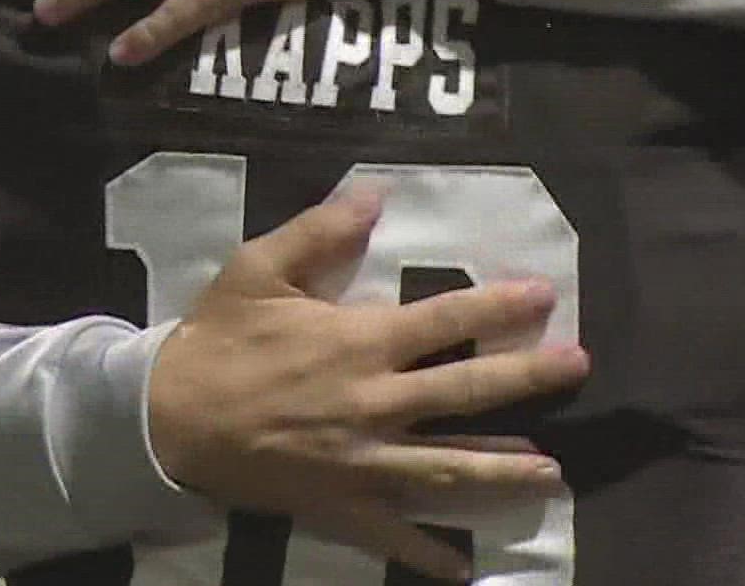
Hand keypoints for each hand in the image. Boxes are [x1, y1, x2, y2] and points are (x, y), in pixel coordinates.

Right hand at [150, 189, 586, 582]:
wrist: (167, 416)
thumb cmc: (216, 340)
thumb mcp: (256, 270)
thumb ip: (318, 233)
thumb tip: (373, 196)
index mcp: (357, 342)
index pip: (445, 321)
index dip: (498, 305)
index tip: (544, 293)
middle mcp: (373, 403)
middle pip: (466, 392)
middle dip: (528, 378)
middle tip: (577, 366)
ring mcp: (361, 461)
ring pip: (447, 467)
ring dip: (503, 469)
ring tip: (553, 472)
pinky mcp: (339, 504)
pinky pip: (392, 534)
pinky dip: (428, 554)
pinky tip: (462, 567)